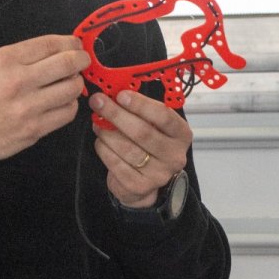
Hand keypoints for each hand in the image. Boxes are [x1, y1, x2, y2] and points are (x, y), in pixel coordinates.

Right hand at [0, 35, 89, 160]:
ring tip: (70, 83)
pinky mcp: (34, 129)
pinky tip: (63, 102)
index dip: (70, 43)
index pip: (50, 44)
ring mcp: (27, 107)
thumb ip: (23, 55)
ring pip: (72, 90)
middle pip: (67, 64)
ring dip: (76, 83)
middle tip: (83, 60)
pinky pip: (66, 113)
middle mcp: (18, 82)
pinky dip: (70, 105)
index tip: (76, 45)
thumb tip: (58, 50)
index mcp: (7, 60)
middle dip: (82, 59)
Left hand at [89, 90, 191, 207]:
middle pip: (143, 132)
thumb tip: (113, 91)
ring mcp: (159, 174)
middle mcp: (174, 155)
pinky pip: (116, 164)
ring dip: (107, 133)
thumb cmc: (147, 144)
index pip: (164, 116)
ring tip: (97, 123)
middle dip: (116, 115)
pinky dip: (104, 150)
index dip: (141, 105)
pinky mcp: (140, 186)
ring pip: (127, 149)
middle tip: (98, 103)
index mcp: (181, 134)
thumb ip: (139, 109)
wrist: (146, 181)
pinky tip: (101, 142)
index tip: (120, 95)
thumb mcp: (151, 124)